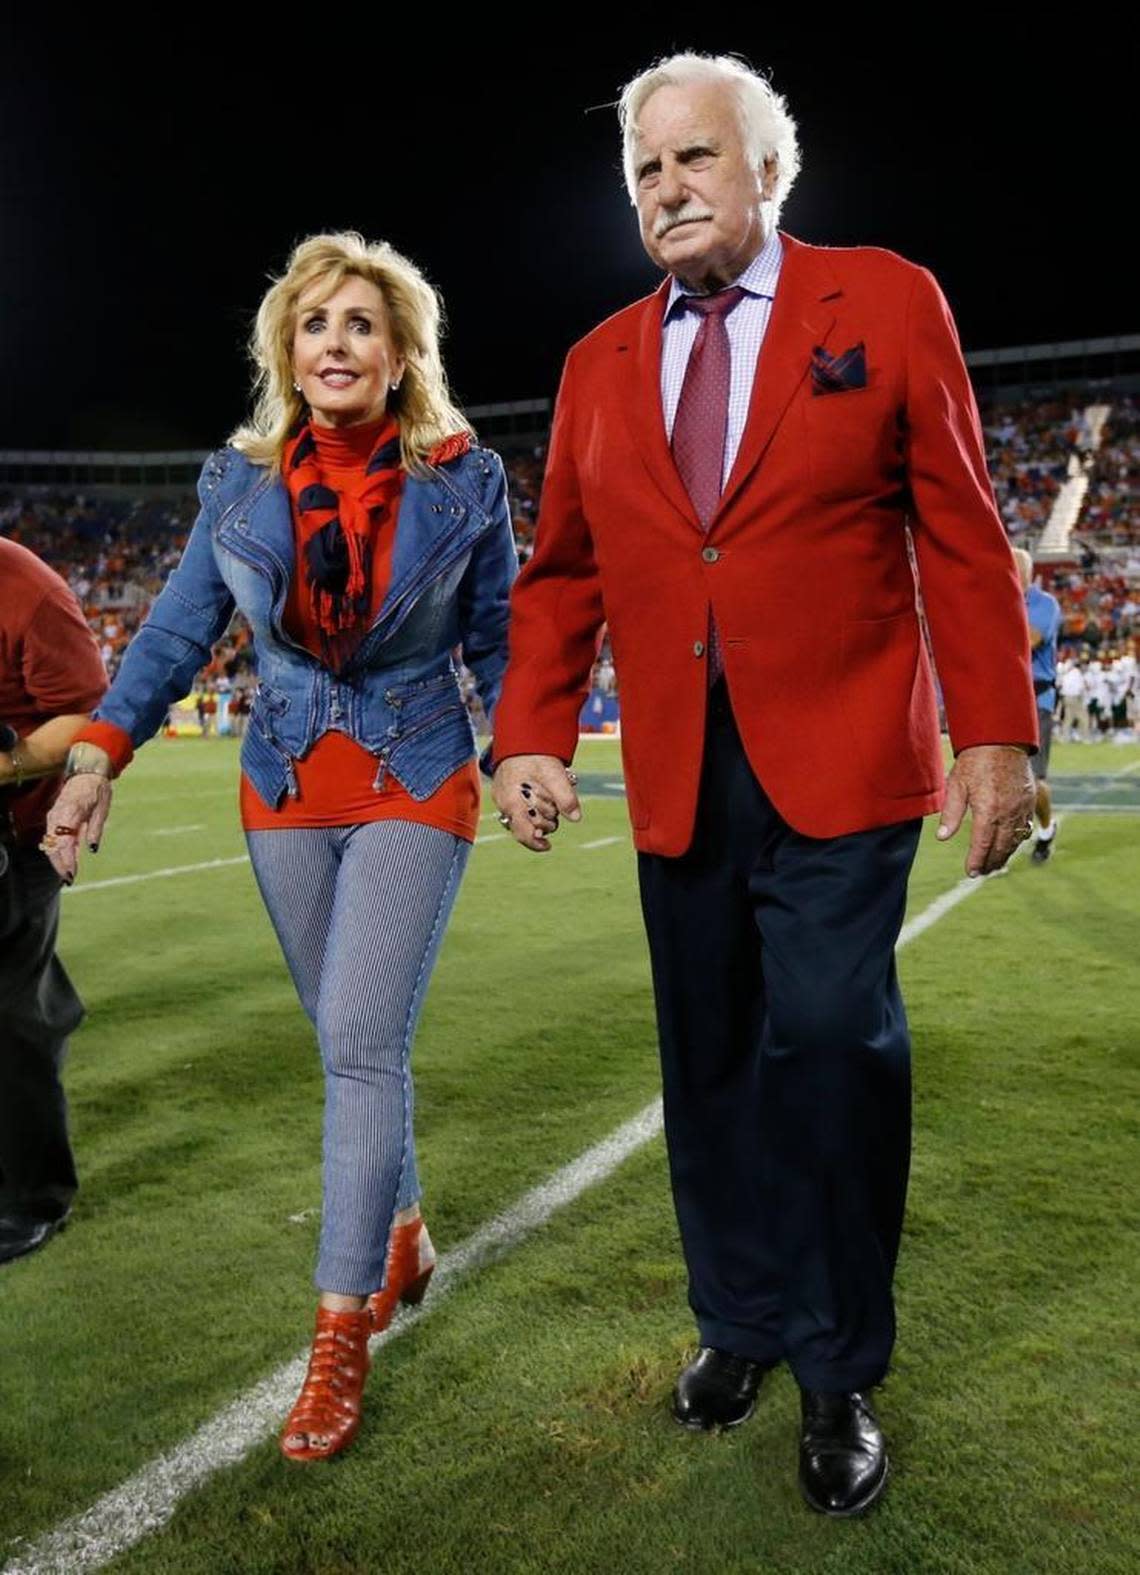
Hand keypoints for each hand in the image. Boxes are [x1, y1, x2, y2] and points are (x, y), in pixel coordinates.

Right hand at [40, 774, 113, 883]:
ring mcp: (53, 816)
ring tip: (68, 874)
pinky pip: (52, 837)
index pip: (64, 842)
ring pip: (50, 843)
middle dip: (60, 864)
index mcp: (71, 813)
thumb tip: (92, 849)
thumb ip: (96, 829)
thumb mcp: (102, 809)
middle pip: (53, 846)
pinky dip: (57, 850)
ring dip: (57, 859)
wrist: (87, 772)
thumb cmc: (97, 790)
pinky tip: (66, 861)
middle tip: (69, 879)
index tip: (71, 874)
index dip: (67, 860)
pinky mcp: (54, 817)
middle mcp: (58, 815)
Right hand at [492, 755, 580, 852]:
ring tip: (546, 791)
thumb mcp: (553, 773)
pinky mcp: (507, 794)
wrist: (520, 736)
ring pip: (531, 817)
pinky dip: (536, 805)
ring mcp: (505, 799)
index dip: (536, 843)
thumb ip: (565, 797)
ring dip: (544, 811)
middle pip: (533, 825)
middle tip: (552, 798)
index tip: (548, 846)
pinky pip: (524, 809)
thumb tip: (576, 818)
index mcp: (512, 802)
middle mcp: (505, 804)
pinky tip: (541, 795)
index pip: (523, 834)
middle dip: (548, 818)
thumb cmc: (535, 754)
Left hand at [937, 744, 1034, 876]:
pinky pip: (1025, 827)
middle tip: (982, 872)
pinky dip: (1017, 840)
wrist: (1001, 740)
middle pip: (1001, 847)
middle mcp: (1007, 813)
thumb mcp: (956, 785)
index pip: (982, 844)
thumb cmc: (975, 761)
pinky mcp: (1029, 801)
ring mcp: (1021, 807)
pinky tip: (1009, 844)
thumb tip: (942, 837)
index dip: (976, 861)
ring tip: (995, 864)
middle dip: (991, 862)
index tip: (971, 872)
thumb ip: (951, 814)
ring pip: (1015, 840)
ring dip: (1005, 854)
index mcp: (988, 811)